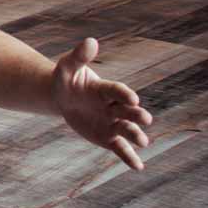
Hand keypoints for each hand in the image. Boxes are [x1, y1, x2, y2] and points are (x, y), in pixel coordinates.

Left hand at [52, 38, 152, 170]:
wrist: (62, 97)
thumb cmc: (67, 80)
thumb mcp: (67, 68)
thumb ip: (78, 57)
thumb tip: (90, 41)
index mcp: (106, 89)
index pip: (117, 91)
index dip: (124, 94)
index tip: (132, 98)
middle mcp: (114, 106)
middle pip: (128, 111)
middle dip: (136, 115)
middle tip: (145, 119)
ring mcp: (112, 122)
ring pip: (127, 129)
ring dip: (135, 136)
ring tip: (143, 143)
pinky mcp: (107, 137)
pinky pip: (119, 148)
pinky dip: (128, 157)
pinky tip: (138, 167)